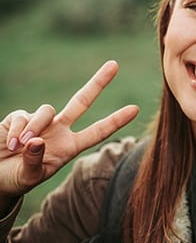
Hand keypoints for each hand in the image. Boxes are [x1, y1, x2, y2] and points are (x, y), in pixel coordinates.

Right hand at [0, 60, 138, 196]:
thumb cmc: (15, 179)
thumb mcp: (28, 178)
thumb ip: (34, 163)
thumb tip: (38, 141)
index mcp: (69, 146)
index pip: (97, 132)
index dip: (115, 121)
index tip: (135, 109)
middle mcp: (60, 130)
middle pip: (82, 101)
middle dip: (98, 82)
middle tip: (115, 64)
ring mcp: (41, 121)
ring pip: (47, 110)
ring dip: (34, 128)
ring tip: (20, 146)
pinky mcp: (20, 117)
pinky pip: (23, 116)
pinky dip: (17, 129)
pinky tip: (10, 143)